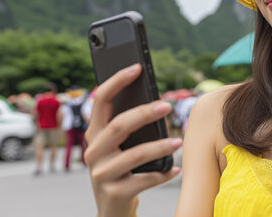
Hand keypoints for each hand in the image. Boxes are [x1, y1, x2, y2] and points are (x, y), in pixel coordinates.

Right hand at [85, 64, 181, 216]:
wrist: (112, 208)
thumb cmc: (122, 169)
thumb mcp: (118, 146)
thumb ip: (127, 125)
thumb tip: (157, 101)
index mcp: (94, 134)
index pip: (100, 100)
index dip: (117, 81)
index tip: (137, 67)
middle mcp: (93, 151)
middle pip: (118, 125)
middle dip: (144, 113)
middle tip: (167, 106)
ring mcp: (102, 174)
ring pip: (135, 154)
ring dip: (160, 146)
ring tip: (178, 141)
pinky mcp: (115, 193)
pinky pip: (145, 180)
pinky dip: (164, 173)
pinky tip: (176, 168)